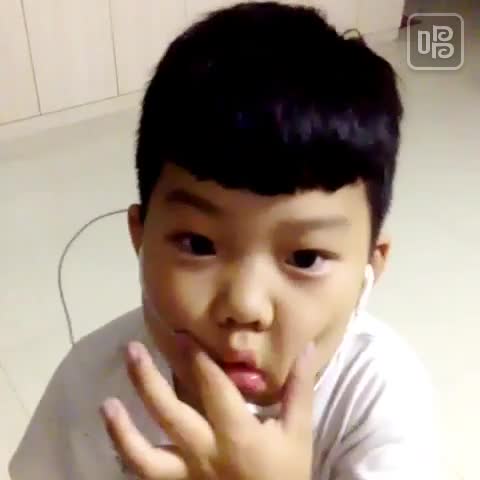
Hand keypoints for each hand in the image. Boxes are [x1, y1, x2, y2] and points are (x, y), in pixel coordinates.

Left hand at [101, 336, 316, 479]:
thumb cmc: (286, 475)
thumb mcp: (298, 433)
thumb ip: (299, 389)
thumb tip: (308, 347)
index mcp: (238, 435)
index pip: (212, 388)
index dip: (195, 359)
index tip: (179, 334)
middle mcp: (206, 454)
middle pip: (170, 414)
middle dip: (147, 380)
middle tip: (131, 351)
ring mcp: (187, 478)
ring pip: (145, 456)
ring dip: (122, 429)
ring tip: (107, 403)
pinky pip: (145, 477)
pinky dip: (127, 457)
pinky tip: (116, 437)